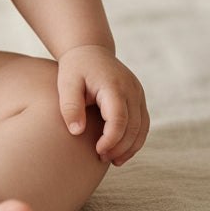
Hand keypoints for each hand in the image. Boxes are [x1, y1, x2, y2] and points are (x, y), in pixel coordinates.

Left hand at [57, 46, 148, 165]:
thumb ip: (70, 106)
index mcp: (113, 85)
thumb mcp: (66, 83)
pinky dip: (135, 140)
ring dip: (130, 147)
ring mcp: (138, 93)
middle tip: (101, 158)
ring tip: (112, 160)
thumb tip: (77, 132)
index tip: (97, 151)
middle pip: (133, 126)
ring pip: (142, 128)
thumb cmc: (75, 68)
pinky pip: (143, 124)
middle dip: (120, 147)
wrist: (90, 49)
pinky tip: (121, 151)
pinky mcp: (139, 98)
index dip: (111, 139)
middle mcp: (131, 89)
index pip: (118, 118)